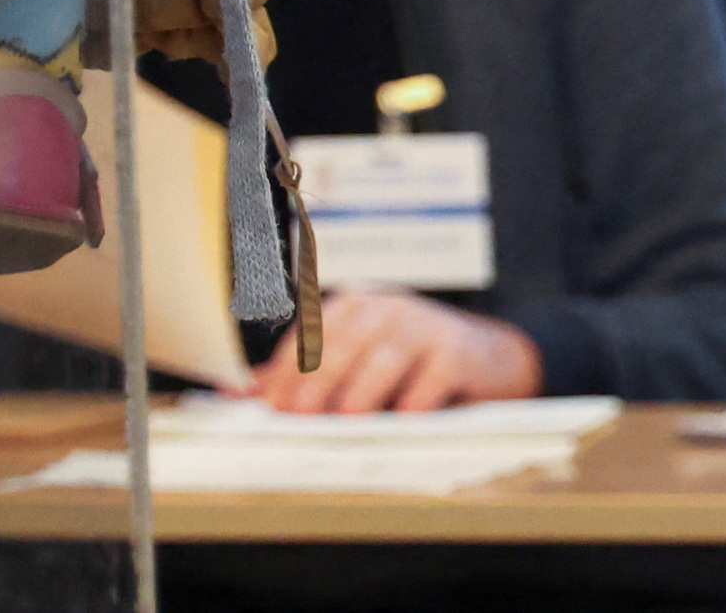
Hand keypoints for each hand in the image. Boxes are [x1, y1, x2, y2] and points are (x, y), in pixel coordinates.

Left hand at [247, 287, 539, 416]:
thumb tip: (238, 391)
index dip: (288, 371)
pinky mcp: (457, 350)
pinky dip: (420, 393)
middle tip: (297, 414)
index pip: (310, 337)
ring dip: (363, 386)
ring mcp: (423, 326)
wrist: (487, 356)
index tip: (270, 406)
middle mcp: (384, 310)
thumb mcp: (356, 358)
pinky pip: (435, 372)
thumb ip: (301, 372)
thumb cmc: (409, 361)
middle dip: (316, 379)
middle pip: (343, 344)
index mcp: (352, 309)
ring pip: (385, 355)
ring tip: (344, 416)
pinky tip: (406, 416)